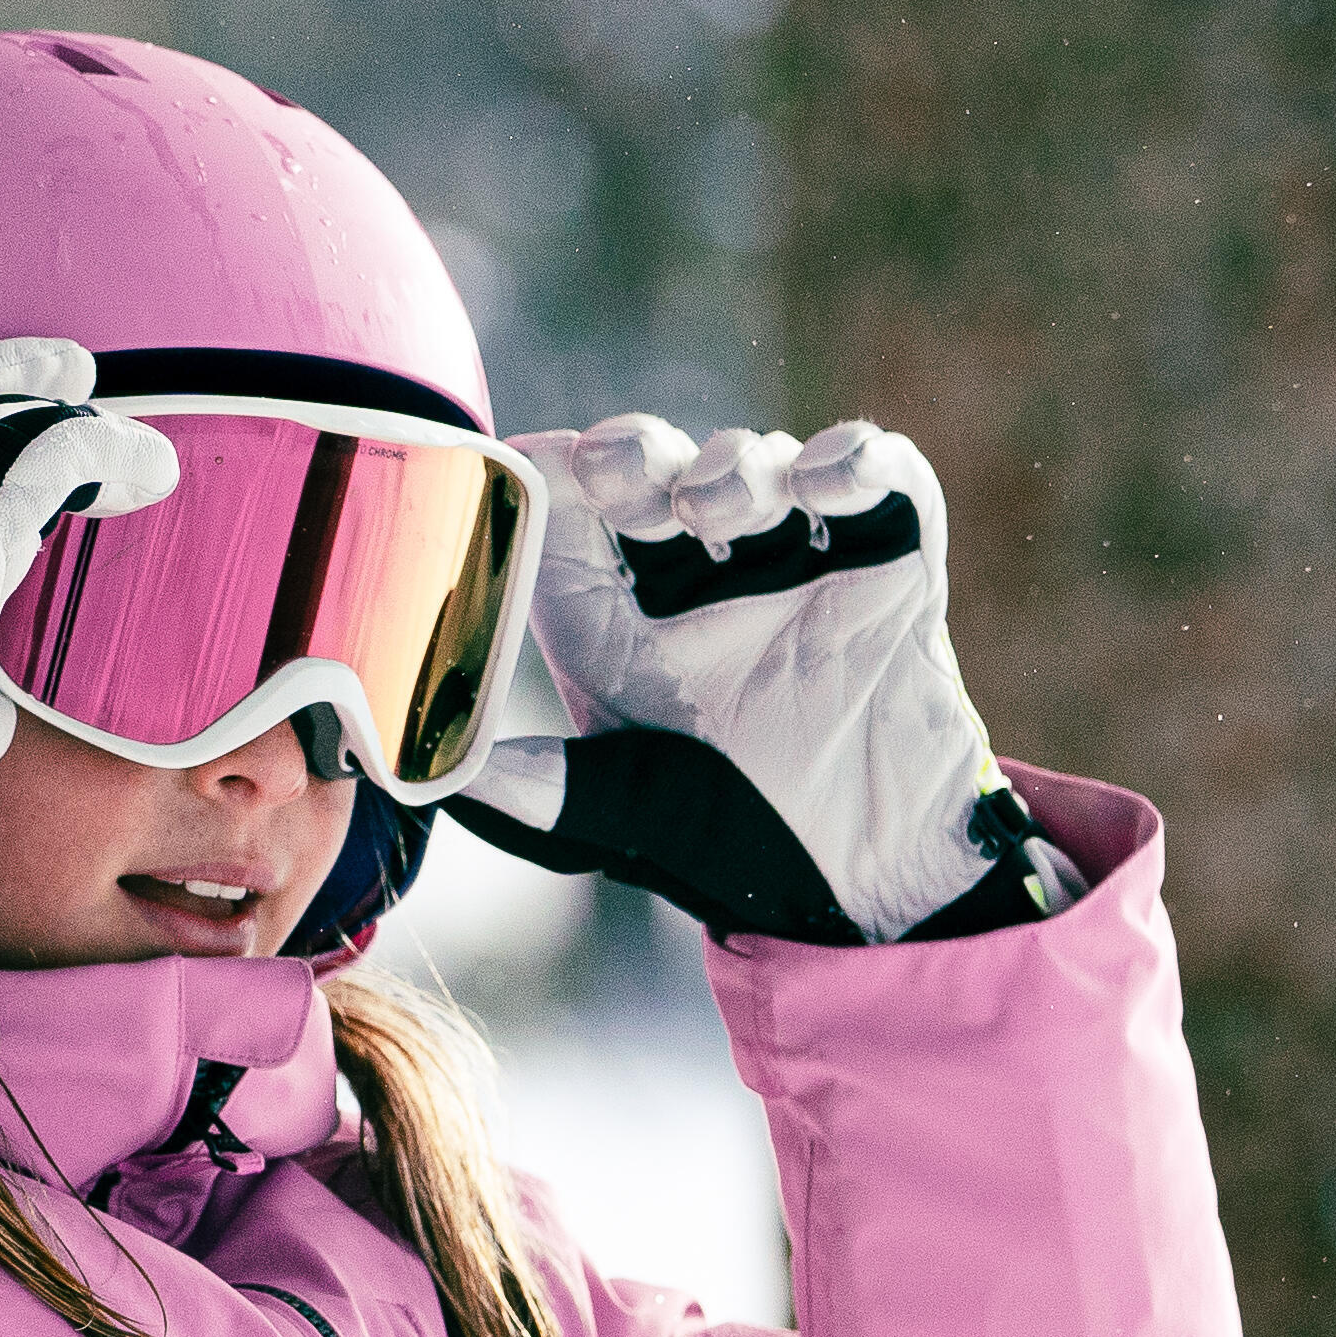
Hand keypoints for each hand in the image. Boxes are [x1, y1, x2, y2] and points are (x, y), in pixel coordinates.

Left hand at [448, 413, 1071, 942]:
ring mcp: (797, 562)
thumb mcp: (623, 823)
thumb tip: (442, 776)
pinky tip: (822, 488)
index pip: (565, 523)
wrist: (878, 885)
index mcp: (618, 626)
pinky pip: (876, 476)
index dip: (542, 480)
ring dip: (730, 464)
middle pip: (653, 469)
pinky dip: (849, 460)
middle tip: (616, 471)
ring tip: (715, 510)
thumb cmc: (738, 853)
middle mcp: (699, 581)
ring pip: (752, 460)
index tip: (525, 460)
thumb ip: (541, 795)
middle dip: (630, 451)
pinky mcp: (892, 558)